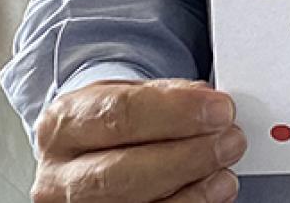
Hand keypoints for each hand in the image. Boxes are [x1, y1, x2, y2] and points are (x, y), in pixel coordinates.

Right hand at [32, 79, 244, 202]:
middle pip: (122, 171)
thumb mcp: (125, 95)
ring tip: (224, 172)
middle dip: (185, 156)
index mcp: (64, 124)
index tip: (219, 109)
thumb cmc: (107, 124)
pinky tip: (210, 194)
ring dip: (191, 191)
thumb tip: (207, 102)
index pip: (118, 115)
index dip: (175, 113)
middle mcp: (59, 175)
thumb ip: (163, 96)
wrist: (80, 155)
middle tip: (229, 141)